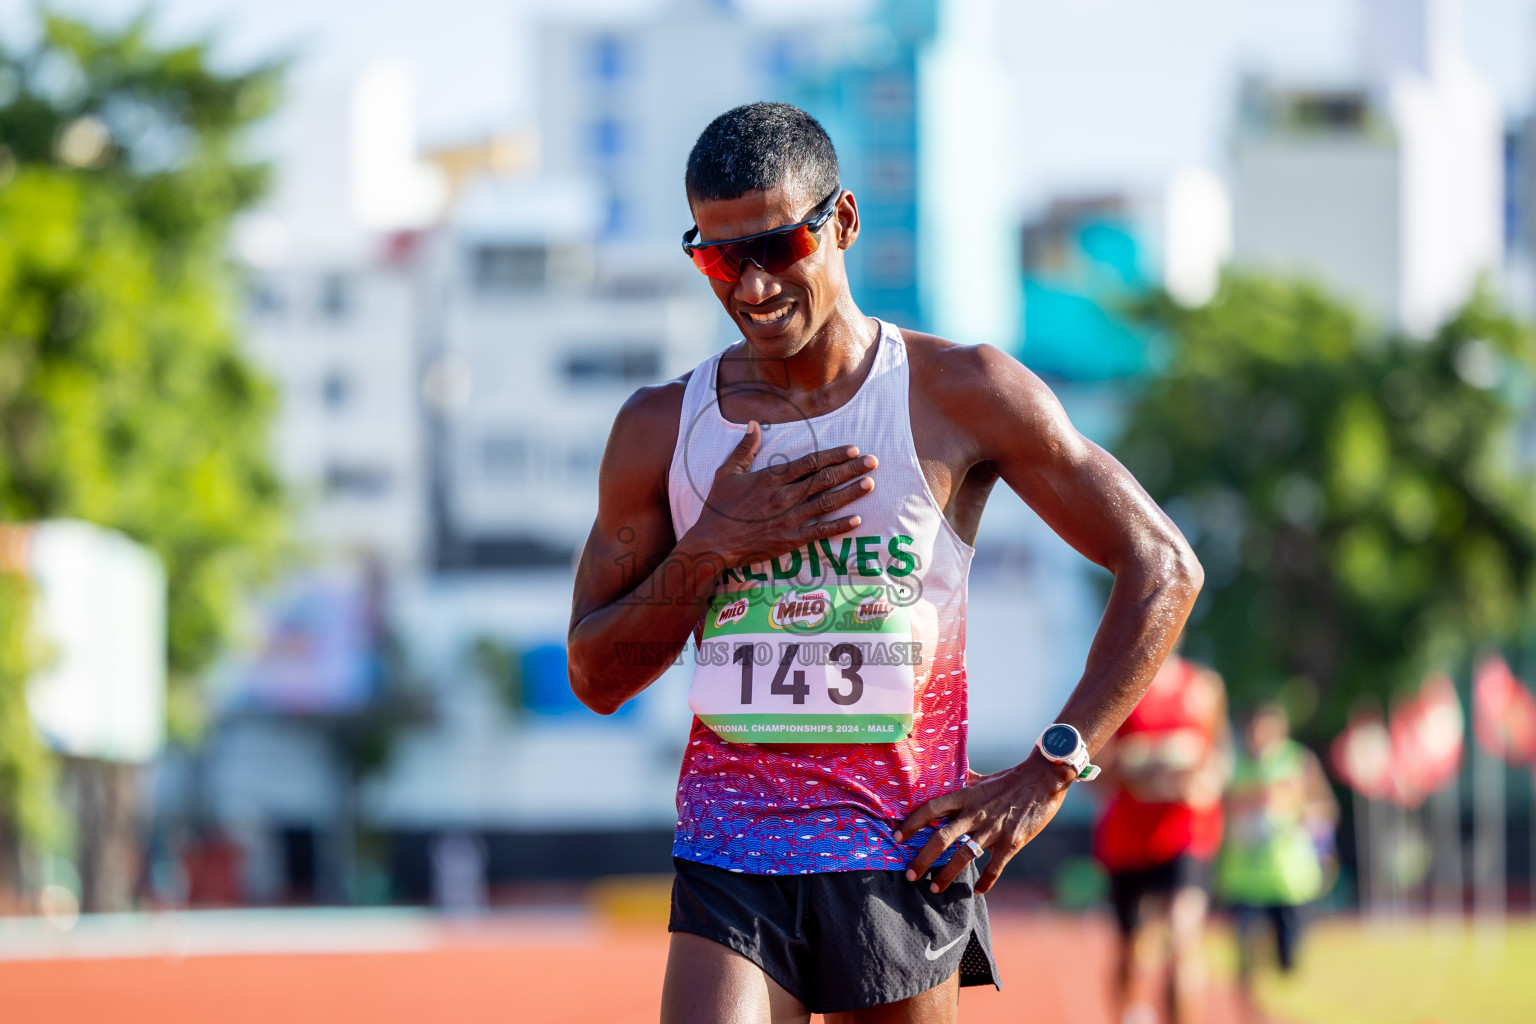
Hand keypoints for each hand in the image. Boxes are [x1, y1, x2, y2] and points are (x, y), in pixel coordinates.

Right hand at [681, 421, 876, 568]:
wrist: (712, 543)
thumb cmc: (718, 507)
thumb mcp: (727, 472)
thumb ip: (745, 448)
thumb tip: (753, 424)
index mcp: (771, 478)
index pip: (810, 462)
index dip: (834, 454)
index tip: (853, 449)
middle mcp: (784, 497)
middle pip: (824, 479)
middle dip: (851, 469)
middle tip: (873, 462)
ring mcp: (788, 519)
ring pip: (827, 503)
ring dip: (851, 493)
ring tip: (871, 484)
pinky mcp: (789, 540)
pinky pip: (819, 532)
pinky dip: (839, 526)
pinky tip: (856, 520)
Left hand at [893, 754, 1077, 893]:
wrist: (1044, 779)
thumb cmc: (1011, 778)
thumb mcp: (982, 778)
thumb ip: (964, 781)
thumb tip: (949, 774)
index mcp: (965, 796)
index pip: (930, 809)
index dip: (911, 823)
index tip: (897, 837)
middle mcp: (974, 814)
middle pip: (941, 839)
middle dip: (922, 859)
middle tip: (910, 875)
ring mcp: (992, 830)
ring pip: (963, 857)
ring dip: (946, 876)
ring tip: (934, 889)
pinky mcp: (1011, 843)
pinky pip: (994, 868)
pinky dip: (985, 882)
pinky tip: (978, 891)